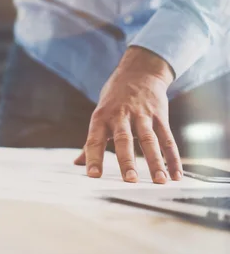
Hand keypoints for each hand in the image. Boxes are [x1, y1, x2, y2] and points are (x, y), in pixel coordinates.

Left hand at [74, 47, 182, 183]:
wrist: (139, 72)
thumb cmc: (114, 99)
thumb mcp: (99, 115)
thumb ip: (91, 141)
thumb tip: (77, 163)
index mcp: (101, 118)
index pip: (94, 140)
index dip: (93, 157)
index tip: (93, 175)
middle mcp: (121, 116)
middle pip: (124, 140)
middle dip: (127, 160)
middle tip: (130, 179)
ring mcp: (142, 115)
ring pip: (149, 140)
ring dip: (155, 161)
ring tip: (159, 181)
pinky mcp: (160, 115)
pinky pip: (167, 138)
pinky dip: (173, 157)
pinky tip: (175, 174)